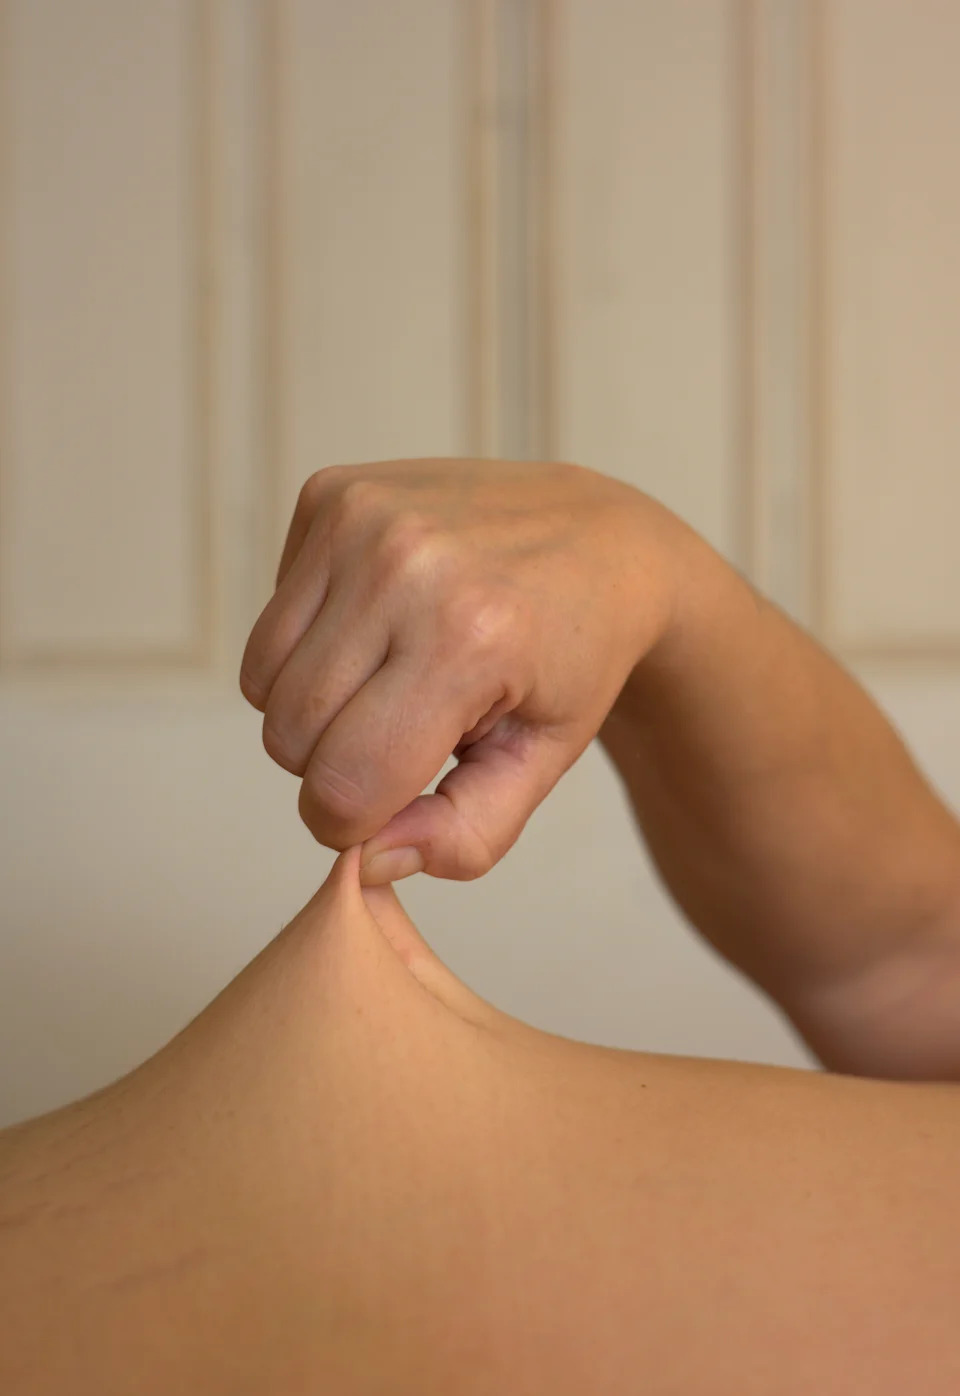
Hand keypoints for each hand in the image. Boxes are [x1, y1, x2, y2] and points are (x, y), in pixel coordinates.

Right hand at [239, 458, 681, 883]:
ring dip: (315, 707)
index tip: (397, 802)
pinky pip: (271, 618)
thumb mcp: (542, 763)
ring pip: (262, 682)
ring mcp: (361, 517)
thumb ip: (464, 837)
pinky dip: (312, 644)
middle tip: (407, 733)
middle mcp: (404, 565)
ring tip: (394, 681)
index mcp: (468, 640)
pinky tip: (383, 624)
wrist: (602, 541)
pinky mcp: (331, 492)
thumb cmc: (573, 660)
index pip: (343, 785)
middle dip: (337, 762)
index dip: (357, 823)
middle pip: (288, 737)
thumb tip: (368, 860)